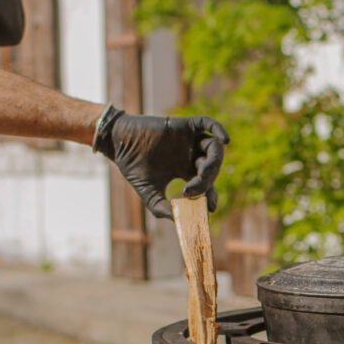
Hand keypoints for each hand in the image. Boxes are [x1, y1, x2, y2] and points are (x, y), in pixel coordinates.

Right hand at [93, 108, 229, 218]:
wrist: (119, 143)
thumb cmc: (133, 167)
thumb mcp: (149, 192)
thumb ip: (161, 207)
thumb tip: (176, 220)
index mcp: (186, 170)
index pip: (207, 183)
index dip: (212, 195)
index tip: (211, 207)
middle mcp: (191, 155)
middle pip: (212, 167)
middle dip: (207, 180)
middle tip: (194, 189)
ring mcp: (190, 140)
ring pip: (214, 148)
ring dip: (214, 162)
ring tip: (201, 172)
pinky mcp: (185, 125)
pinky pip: (208, 123)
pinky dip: (219, 128)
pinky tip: (224, 140)